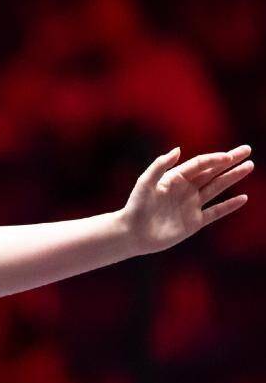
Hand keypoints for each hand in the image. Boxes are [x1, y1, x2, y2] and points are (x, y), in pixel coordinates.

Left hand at [120, 145, 252, 254]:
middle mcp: (186, 189)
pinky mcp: (194, 222)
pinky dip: (229, 206)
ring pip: (217, 188)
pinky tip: (243, 198)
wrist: (132, 233)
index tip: (228, 156)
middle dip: (230, 161)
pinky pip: (215, 212)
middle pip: (212, 172)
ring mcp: (191, 205)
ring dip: (233, 177)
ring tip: (249, 166)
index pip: (199, 164)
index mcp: (175, 178)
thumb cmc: (136, 206)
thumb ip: (160, 165)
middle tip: (247, 150)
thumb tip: (178, 149)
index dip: (214, 159)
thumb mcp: (145, 183)